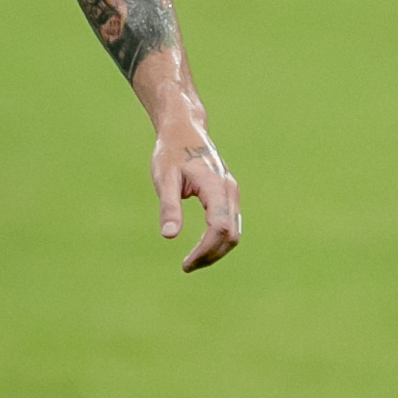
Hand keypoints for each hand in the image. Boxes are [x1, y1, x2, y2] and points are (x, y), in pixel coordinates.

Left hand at [152, 127, 240, 272]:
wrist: (184, 130)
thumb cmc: (171, 152)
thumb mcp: (164, 178)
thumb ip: (168, 206)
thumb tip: (169, 236)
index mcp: (215, 186)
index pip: (218, 228)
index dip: (205, 250)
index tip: (186, 264)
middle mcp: (229, 191)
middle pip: (230, 234)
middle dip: (211, 255)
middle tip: (186, 267)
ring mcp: (231, 193)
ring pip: (234, 231)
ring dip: (216, 251)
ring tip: (192, 262)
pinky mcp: (228, 195)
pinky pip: (230, 224)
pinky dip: (218, 240)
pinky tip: (201, 248)